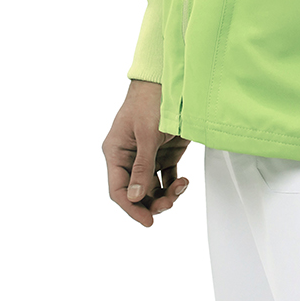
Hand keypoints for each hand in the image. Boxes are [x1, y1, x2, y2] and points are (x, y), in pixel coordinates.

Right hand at [102, 79, 190, 227]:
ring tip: (180, 187)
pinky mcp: (164, 152)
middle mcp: (130, 157)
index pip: (119, 189)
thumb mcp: (146, 134)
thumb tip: (135, 197)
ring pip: (153, 188)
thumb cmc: (150, 100)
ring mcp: (148, 155)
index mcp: (116, 152)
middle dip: (152, 203)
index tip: (147, 221)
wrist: (170, 79)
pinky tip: (182, 181)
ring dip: (166, 195)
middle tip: (168, 205)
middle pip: (137, 193)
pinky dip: (174, 184)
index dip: (131, 208)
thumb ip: (142, 166)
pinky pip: (167, 177)